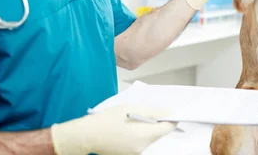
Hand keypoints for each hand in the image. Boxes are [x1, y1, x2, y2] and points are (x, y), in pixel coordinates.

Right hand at [51, 104, 175, 154]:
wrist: (87, 135)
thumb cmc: (108, 119)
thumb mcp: (132, 108)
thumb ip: (154, 110)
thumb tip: (170, 112)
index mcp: (145, 135)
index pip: (168, 128)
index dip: (170, 119)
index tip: (167, 112)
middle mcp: (143, 148)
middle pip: (158, 134)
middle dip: (155, 123)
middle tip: (143, 113)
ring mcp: (136, 153)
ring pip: (149, 138)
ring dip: (145, 129)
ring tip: (131, 120)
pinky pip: (139, 143)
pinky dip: (137, 135)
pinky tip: (126, 129)